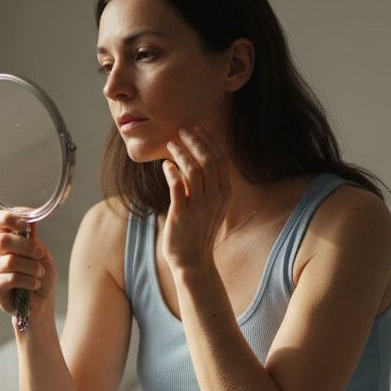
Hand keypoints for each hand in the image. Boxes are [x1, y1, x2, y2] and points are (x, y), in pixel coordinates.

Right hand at [0, 210, 56, 316]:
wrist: (42, 301)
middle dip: (27, 247)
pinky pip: (11, 278)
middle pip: (3, 240)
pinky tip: (34, 284)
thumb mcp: (41, 253)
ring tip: (40, 273)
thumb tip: (30, 221)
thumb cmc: (40, 275)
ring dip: (31, 267)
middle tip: (39, 256)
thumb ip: (33, 237)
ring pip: (10, 261)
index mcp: (2, 237)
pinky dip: (28, 280)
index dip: (7, 218)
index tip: (24, 225)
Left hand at [161, 126, 232, 271]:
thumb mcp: (210, 207)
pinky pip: (177, 186)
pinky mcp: (182, 213)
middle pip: (209, 160)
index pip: (220, 159)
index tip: (196, 130)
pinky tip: (166, 165)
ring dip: (181, 153)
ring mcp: (199, 206)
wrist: (193, 260)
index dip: (208, 141)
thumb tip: (193, 163)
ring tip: (171, 145)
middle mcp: (215, 198)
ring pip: (193, 170)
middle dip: (195, 142)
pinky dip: (171, 171)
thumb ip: (206, 186)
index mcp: (224, 194)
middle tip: (182, 132)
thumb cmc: (198, 232)